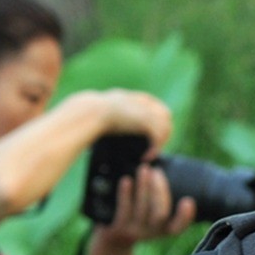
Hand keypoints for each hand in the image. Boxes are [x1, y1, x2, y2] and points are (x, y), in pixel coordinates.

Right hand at [58, 88, 174, 154]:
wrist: (90, 112)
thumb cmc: (90, 114)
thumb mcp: (105, 112)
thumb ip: (114, 116)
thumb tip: (108, 127)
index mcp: (133, 98)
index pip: (157, 108)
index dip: (157, 122)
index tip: (152, 137)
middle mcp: (142, 102)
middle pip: (165, 116)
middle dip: (162, 132)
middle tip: (153, 147)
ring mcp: (145, 110)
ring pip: (165, 127)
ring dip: (159, 142)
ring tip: (149, 154)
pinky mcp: (145, 121)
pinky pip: (158, 137)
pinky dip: (154, 149)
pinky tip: (146, 156)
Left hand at [93, 163, 196, 247]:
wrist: (111, 238)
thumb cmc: (134, 214)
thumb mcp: (149, 208)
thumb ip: (157, 187)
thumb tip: (153, 154)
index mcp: (163, 228)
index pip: (178, 226)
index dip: (185, 216)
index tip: (188, 200)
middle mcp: (150, 232)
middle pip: (160, 214)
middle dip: (160, 191)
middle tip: (157, 172)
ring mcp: (133, 231)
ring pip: (142, 209)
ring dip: (144, 187)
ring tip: (144, 169)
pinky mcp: (117, 228)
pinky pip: (123, 209)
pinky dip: (125, 193)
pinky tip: (126, 180)